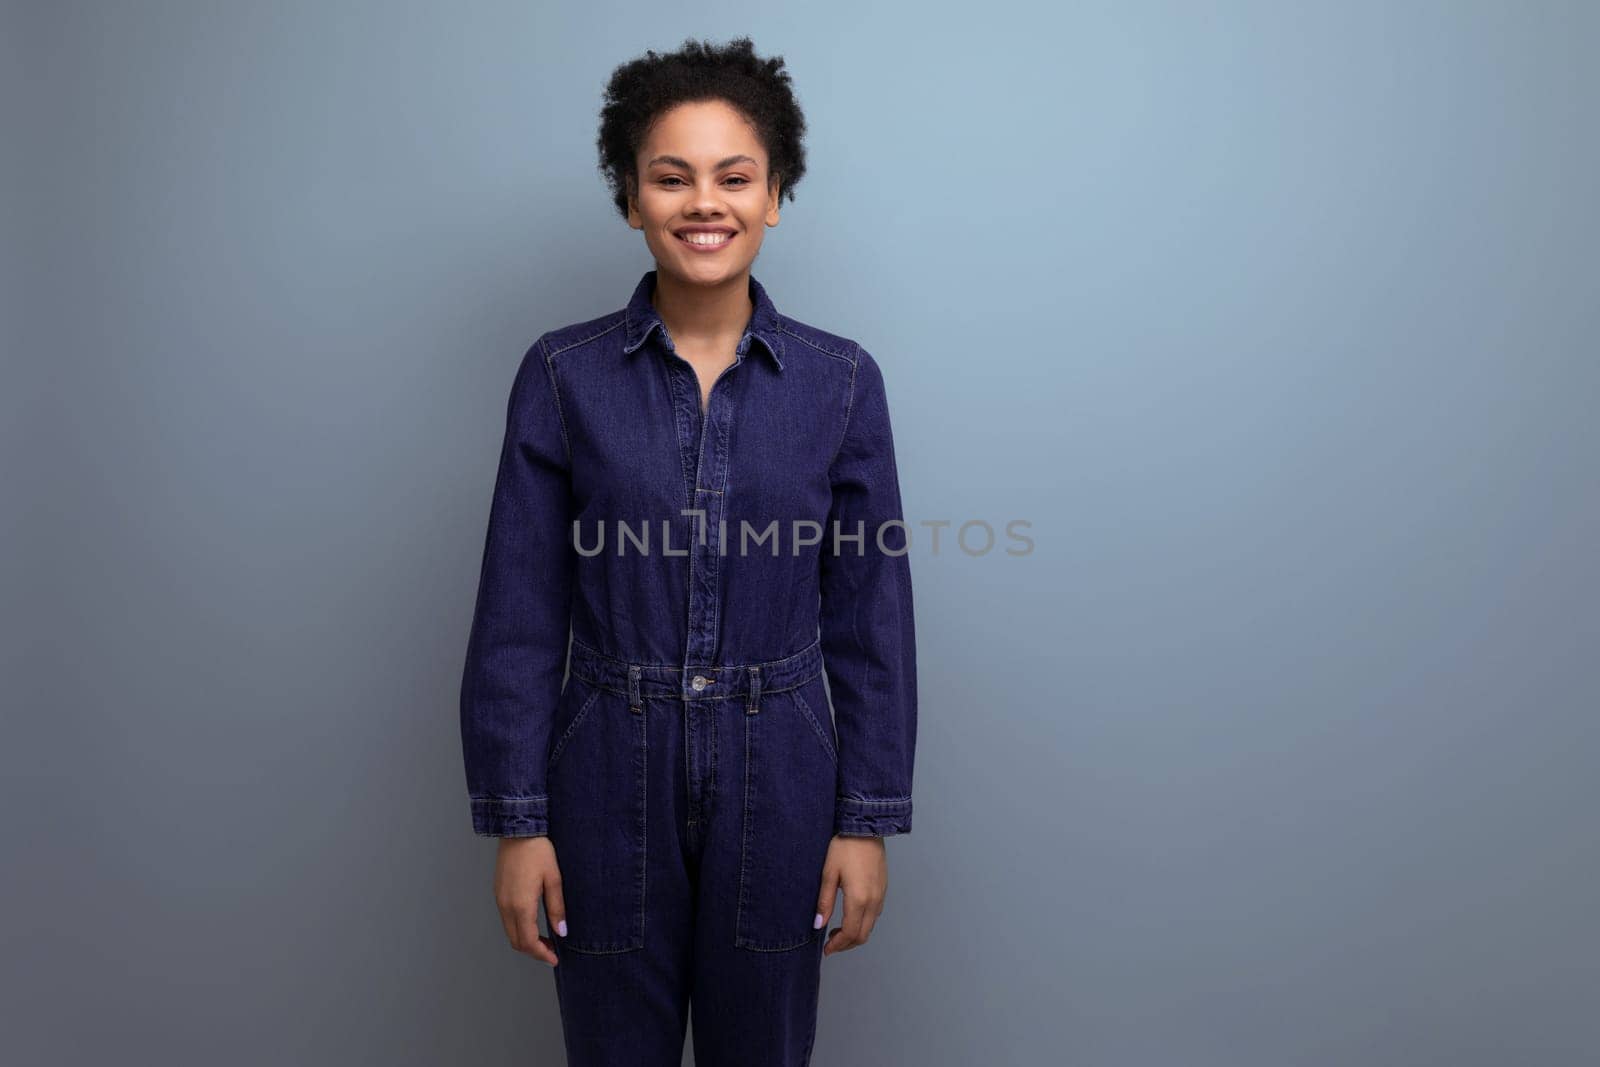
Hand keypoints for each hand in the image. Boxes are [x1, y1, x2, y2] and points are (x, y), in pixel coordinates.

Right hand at [494, 836, 565, 965]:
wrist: (518, 830)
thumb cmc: (538, 851)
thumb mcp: (553, 879)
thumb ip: (556, 908)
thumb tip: (561, 932)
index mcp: (521, 905)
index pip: (528, 942)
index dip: (541, 954)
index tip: (555, 958)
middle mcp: (506, 906)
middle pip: (516, 941)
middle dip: (533, 951)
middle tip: (552, 951)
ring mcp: (499, 900)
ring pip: (510, 932)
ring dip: (525, 940)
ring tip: (545, 939)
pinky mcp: (498, 893)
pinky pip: (506, 920)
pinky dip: (518, 929)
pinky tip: (533, 924)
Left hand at [814, 835, 886, 955]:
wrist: (866, 827)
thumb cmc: (844, 847)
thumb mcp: (829, 873)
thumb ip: (824, 901)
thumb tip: (818, 925)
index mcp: (859, 899)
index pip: (851, 933)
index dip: (838, 946)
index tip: (825, 950)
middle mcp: (874, 901)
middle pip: (863, 935)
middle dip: (846, 944)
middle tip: (829, 943)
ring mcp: (881, 895)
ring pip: (870, 926)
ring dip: (855, 934)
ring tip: (836, 929)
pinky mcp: (884, 888)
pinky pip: (875, 914)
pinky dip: (863, 922)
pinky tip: (850, 915)